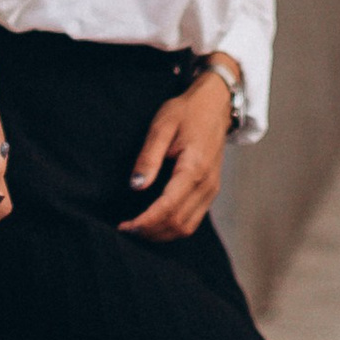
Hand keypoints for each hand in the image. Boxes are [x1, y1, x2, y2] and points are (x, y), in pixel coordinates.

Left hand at [121, 63, 232, 240]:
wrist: (215, 105)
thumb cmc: (186, 112)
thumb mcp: (161, 126)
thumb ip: (149, 157)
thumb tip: (136, 185)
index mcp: (194, 168)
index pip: (168, 207)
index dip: (145, 221)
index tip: (125, 226)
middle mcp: (207, 184)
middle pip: (178, 223)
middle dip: (150, 231)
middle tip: (126, 228)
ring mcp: (211, 190)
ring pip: (187, 227)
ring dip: (161, 234)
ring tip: (138, 228)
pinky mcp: (210, 192)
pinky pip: (193, 220)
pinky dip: (173, 227)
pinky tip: (155, 221)